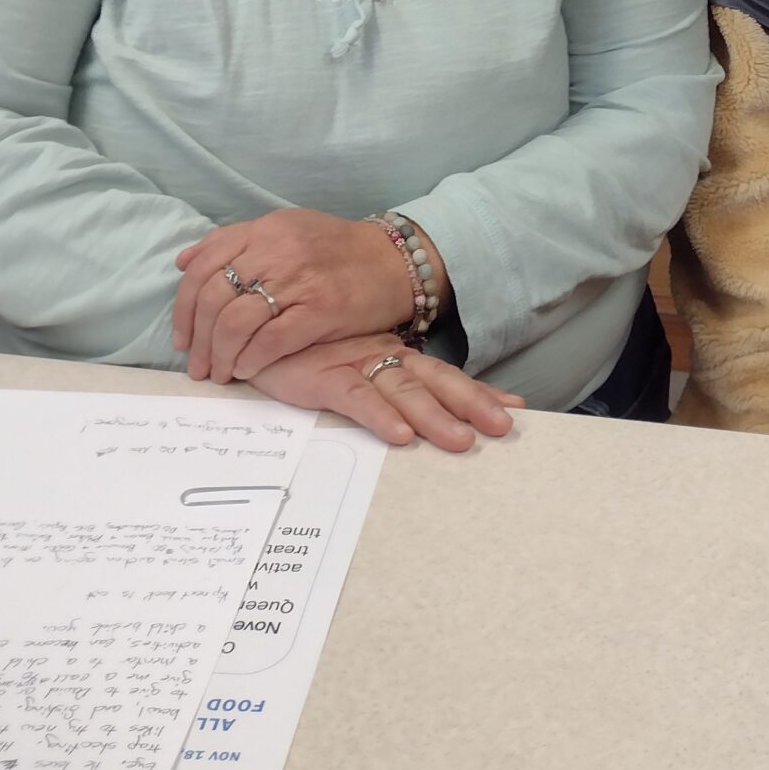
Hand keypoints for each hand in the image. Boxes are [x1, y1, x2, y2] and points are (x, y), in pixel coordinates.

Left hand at [173, 209, 444, 382]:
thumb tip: (183, 261)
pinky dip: (252, 359)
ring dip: (221, 355)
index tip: (183, 339)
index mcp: (264, 230)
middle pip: (214, 299)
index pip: (203, 268)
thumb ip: (234, 241)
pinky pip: (272, 340)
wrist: (393, 261)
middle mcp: (277, 250)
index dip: (183, 309)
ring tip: (221, 373)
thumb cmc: (334, 249)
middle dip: (200, 341)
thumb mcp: (284, 228)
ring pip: (237, 322)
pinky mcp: (322, 309)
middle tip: (199, 367)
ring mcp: (300, 280)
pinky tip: (248, 369)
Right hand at [250, 334, 522, 451]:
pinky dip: (379, 417)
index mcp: (389, 355)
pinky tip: (400, 435)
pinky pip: (355, 400)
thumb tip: (413, 413)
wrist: (251, 329)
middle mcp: (379, 358)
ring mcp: (352, 367)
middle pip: (435, 382)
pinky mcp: (322, 379)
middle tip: (504, 427)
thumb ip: (380, 384)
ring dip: (434, 416)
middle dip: (472, 403)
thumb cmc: (303, 351)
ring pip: (403, 392)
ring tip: (462, 440)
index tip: (517, 408)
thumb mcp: (346, 368)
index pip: (442, 374)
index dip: (478, 390)